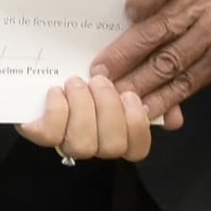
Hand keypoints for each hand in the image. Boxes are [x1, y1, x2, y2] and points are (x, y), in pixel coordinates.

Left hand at [21, 71, 154, 161]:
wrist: (39, 61)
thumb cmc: (88, 66)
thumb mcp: (126, 70)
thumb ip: (153, 91)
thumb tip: (174, 118)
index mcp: (115, 129)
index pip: (136, 149)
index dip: (137, 127)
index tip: (132, 97)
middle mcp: (92, 141)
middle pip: (112, 148)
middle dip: (109, 111)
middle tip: (100, 80)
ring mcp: (64, 139)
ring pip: (82, 145)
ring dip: (83, 109)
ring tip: (77, 83)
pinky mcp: (37, 131)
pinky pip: (49, 136)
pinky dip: (55, 113)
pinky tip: (57, 92)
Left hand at [97, 0, 210, 106]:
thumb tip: (125, 18)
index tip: (126, 12)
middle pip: (161, 28)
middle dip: (125, 55)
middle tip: (99, 73)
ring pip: (171, 63)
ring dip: (139, 83)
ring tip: (114, 95)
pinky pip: (188, 84)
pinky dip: (165, 99)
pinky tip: (144, 109)